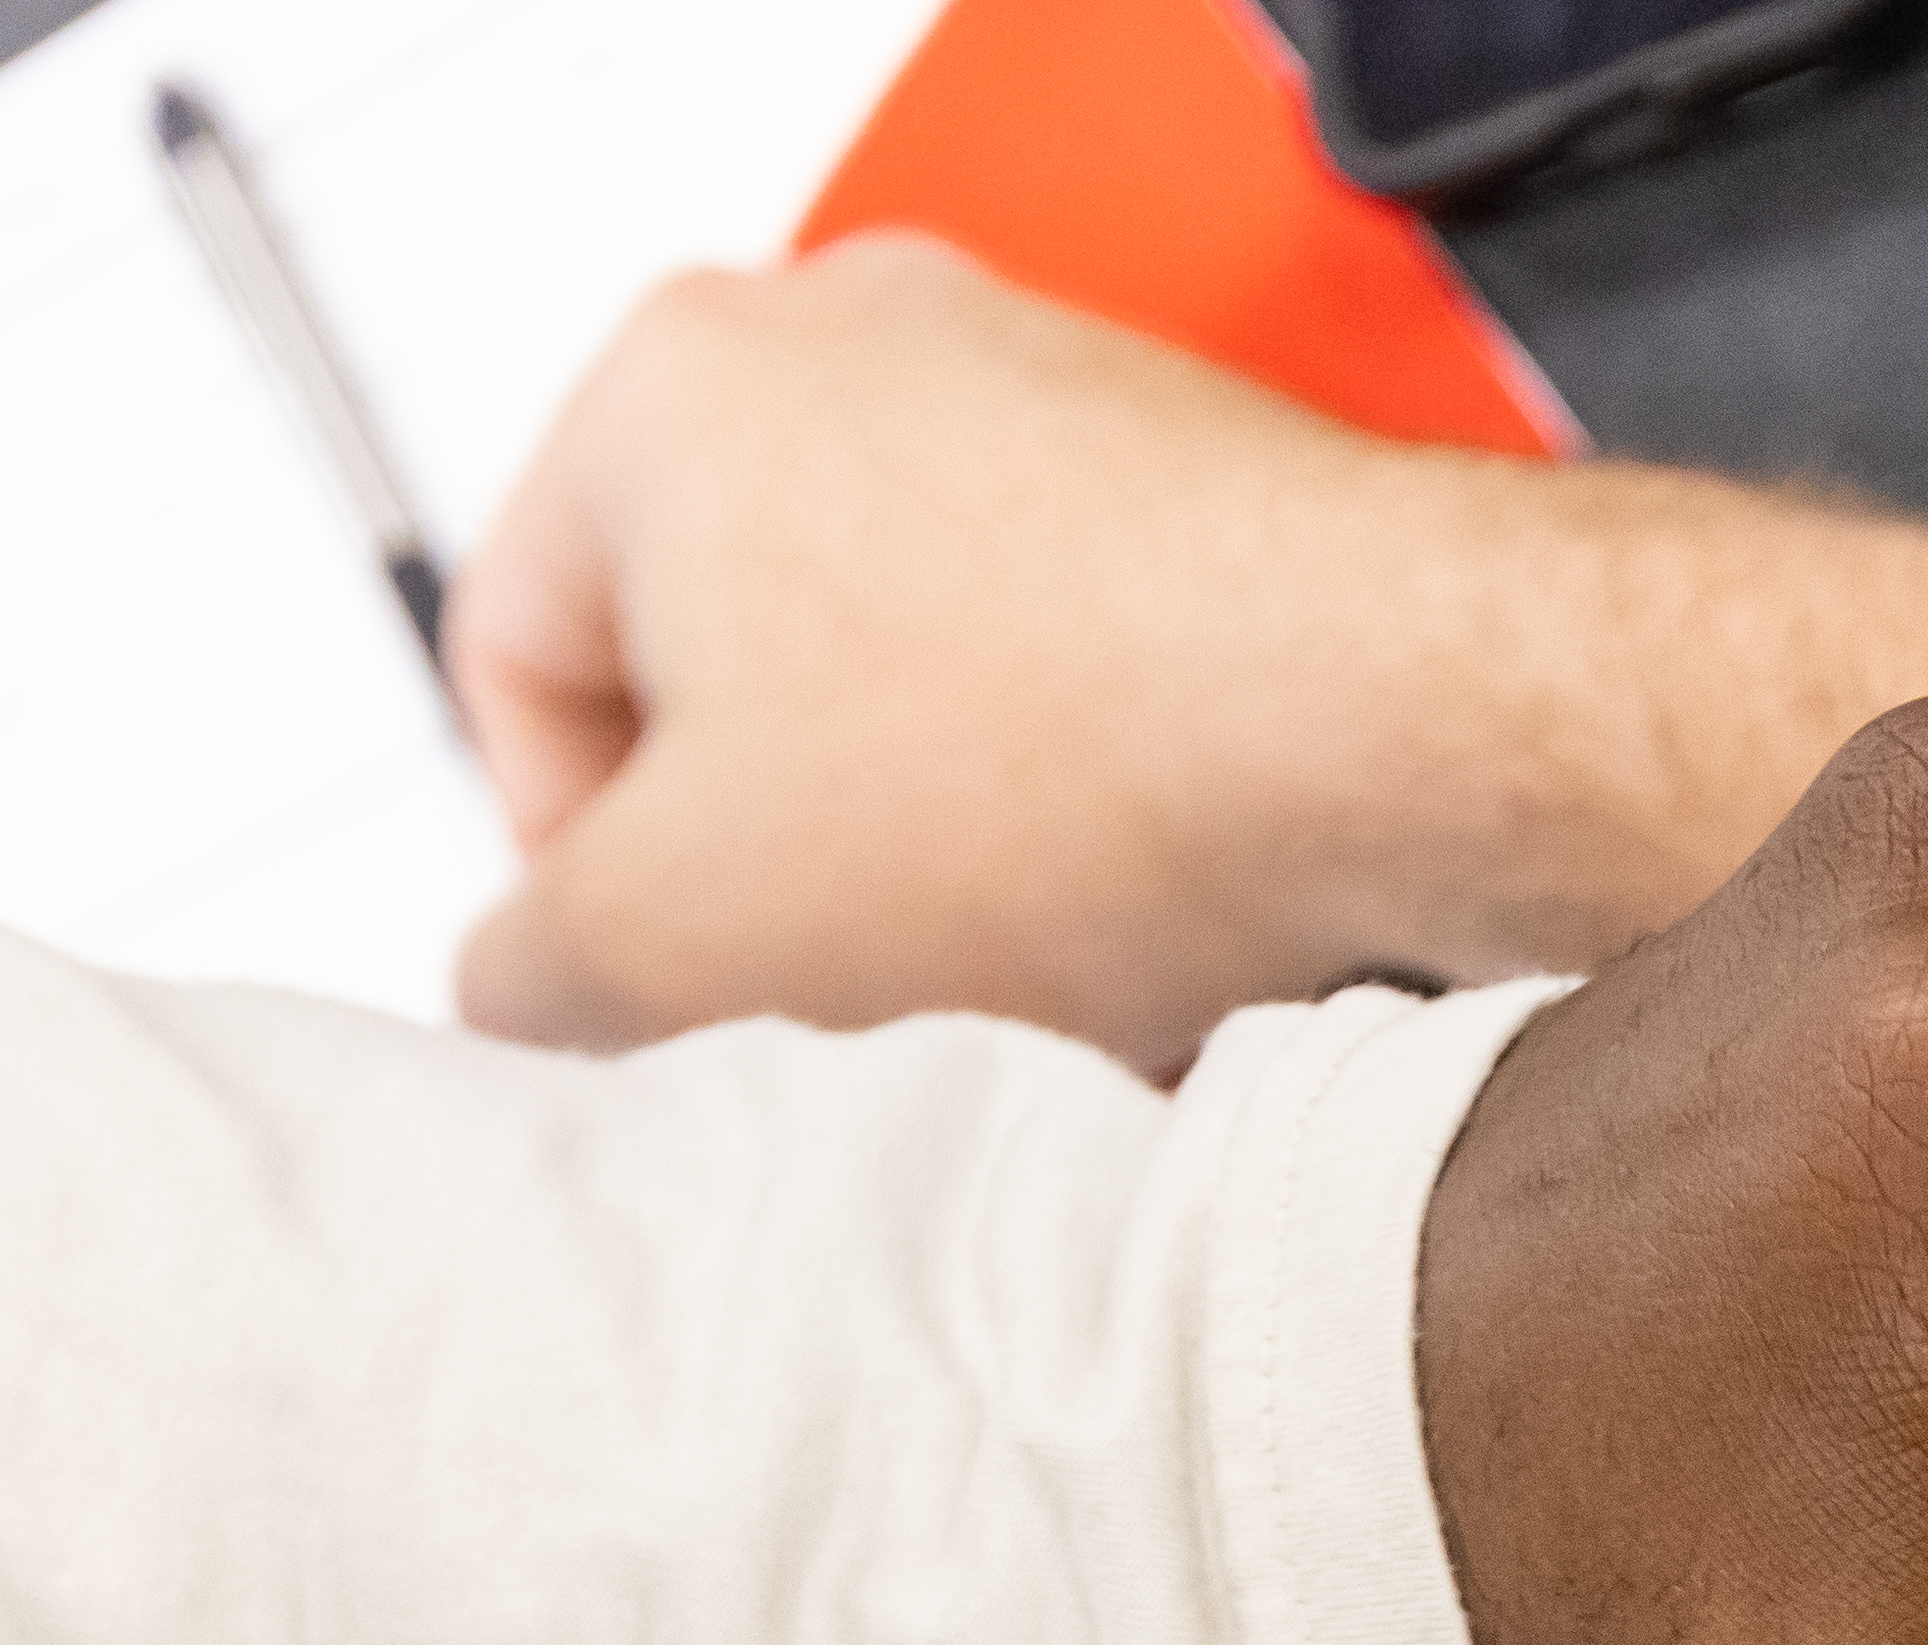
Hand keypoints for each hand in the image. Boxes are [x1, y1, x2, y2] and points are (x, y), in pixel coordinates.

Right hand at [453, 240, 1635, 1061]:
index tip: (656, 986)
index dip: (568, 867)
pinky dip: (1088, 838)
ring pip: (916, 719)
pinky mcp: (1200, 500)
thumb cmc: (1063, 776)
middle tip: (840, 1007)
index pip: (517, 660)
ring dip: (944, 885)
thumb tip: (527, 981)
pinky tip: (1142, 943)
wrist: (1410, 731)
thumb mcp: (687, 937)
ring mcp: (1046, 409)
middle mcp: (858, 353)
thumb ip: (538, 969)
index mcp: (671, 392)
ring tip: (1021, 987)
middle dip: (782, 879)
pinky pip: (1080, 705)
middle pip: (731, 691)